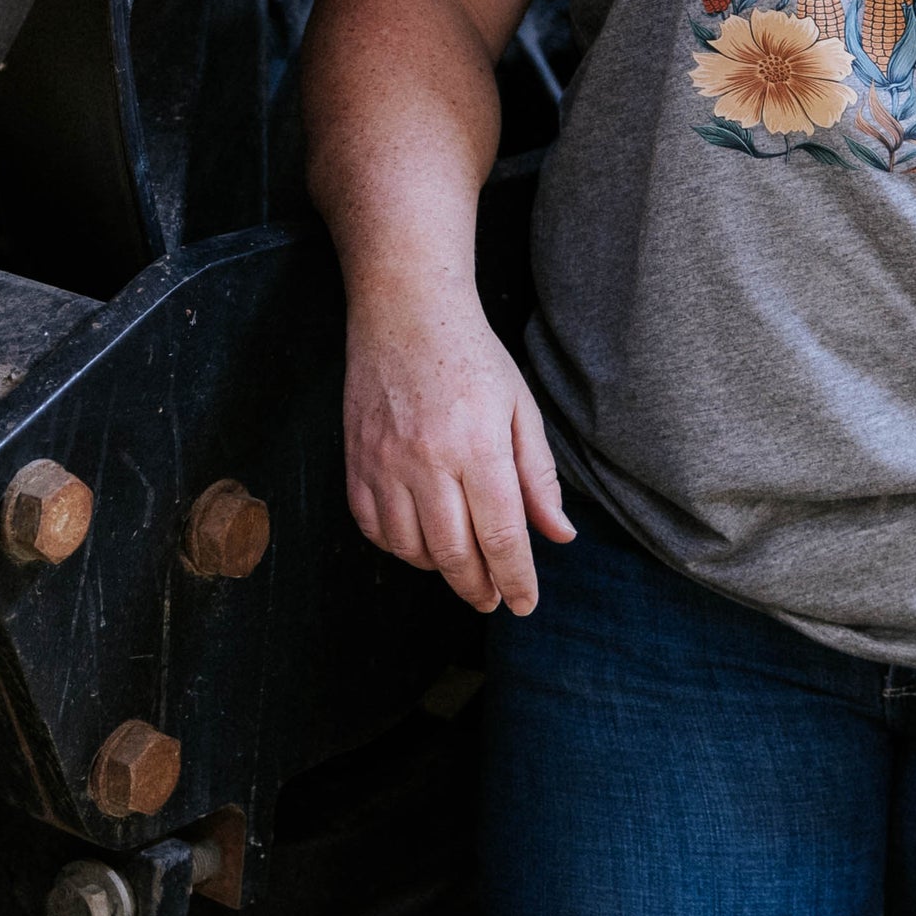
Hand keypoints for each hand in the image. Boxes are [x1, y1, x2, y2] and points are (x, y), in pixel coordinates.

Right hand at [342, 290, 575, 614]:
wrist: (405, 312)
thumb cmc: (472, 356)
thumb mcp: (520, 408)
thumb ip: (539, 476)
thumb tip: (559, 536)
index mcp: (478, 447)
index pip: (501, 536)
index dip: (517, 580)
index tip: (525, 604)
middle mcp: (428, 461)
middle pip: (454, 554)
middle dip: (479, 588)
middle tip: (494, 599)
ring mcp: (385, 464)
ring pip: (411, 549)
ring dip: (440, 570)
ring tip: (462, 566)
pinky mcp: (356, 462)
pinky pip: (372, 528)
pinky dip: (397, 547)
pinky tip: (420, 542)